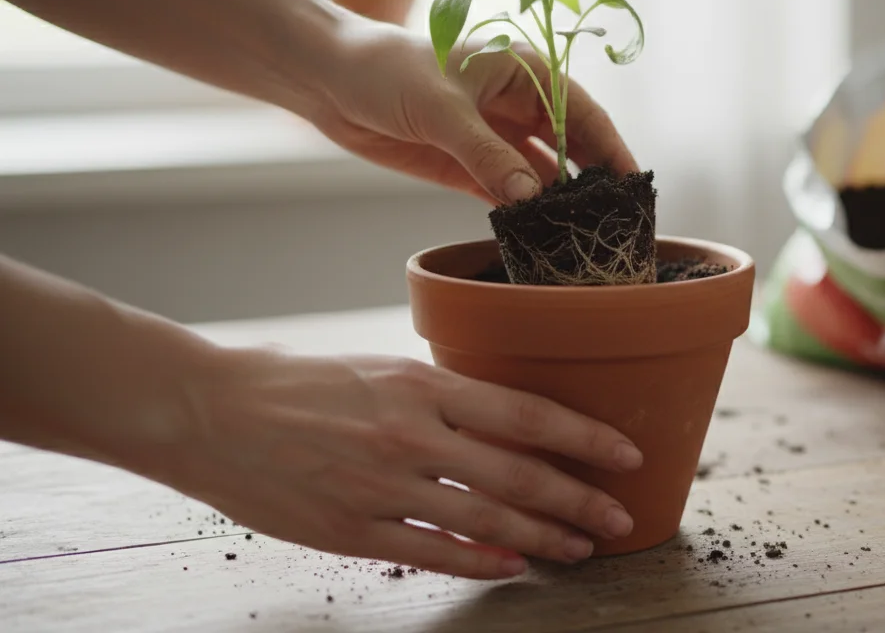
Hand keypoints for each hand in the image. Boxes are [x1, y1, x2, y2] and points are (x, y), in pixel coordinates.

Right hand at [169, 348, 642, 578]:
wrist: (206, 411)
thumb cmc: (295, 382)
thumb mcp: (379, 370)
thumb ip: (440, 396)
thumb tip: (505, 421)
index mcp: (420, 384)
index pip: (527, 413)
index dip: (585, 437)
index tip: (627, 454)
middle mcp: (411, 435)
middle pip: (520, 475)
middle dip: (581, 501)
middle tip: (621, 518)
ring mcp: (382, 487)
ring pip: (488, 520)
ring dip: (545, 538)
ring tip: (582, 549)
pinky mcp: (351, 529)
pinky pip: (435, 552)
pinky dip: (482, 561)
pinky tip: (515, 566)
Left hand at [307, 20, 638, 204]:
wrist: (328, 80)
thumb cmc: (386, 71)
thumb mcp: (441, 111)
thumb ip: (487, 155)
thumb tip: (532, 198)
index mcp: (524, 71)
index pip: (584, 113)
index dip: (612, 149)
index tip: (634, 186)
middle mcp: (517, 104)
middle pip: (571, 147)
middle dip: (593, 181)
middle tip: (615, 222)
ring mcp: (494, 137)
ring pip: (541, 174)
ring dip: (558, 203)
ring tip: (580, 237)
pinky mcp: (467, 165)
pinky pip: (508, 193)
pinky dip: (523, 213)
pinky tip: (538, 236)